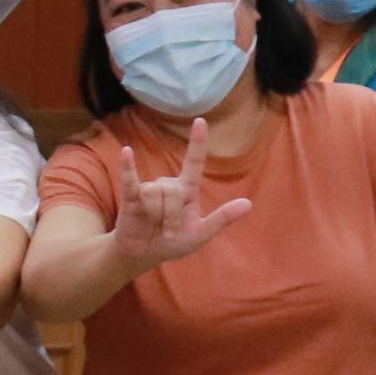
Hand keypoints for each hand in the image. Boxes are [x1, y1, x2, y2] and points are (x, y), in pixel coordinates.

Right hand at [108, 123, 252, 270]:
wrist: (144, 253)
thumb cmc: (174, 243)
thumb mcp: (201, 234)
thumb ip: (223, 218)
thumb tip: (248, 203)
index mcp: (187, 190)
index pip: (194, 162)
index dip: (197, 142)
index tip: (200, 120)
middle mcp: (168, 185)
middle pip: (173, 190)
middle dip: (172, 216)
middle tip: (169, 232)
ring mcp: (149, 189)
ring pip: (157, 195)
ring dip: (158, 218)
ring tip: (155, 227)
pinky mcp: (132, 196)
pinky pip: (131, 179)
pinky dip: (128, 166)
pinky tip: (127, 151)